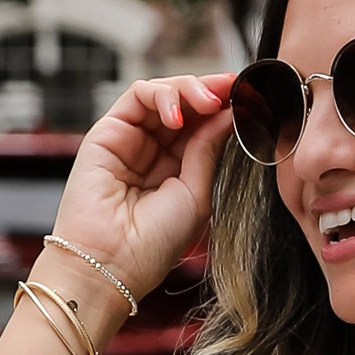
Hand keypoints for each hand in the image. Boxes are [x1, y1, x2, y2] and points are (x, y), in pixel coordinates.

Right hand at [52, 73, 236, 304]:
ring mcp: (130, 139)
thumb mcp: (196, 194)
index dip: (224, 109)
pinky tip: (178, 116)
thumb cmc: (152, 243)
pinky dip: (162, 96)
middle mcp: (153, 150)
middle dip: (211, 92)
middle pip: (185, 104)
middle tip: (232, 90)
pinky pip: (137, 96)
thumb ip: (208, 150)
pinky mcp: (107, 131)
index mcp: (176, 168)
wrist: (112, 264)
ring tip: (208, 102)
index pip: (202, 125)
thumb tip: (229, 113)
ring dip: (189, 89)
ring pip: (162, 94)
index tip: (248, 98)